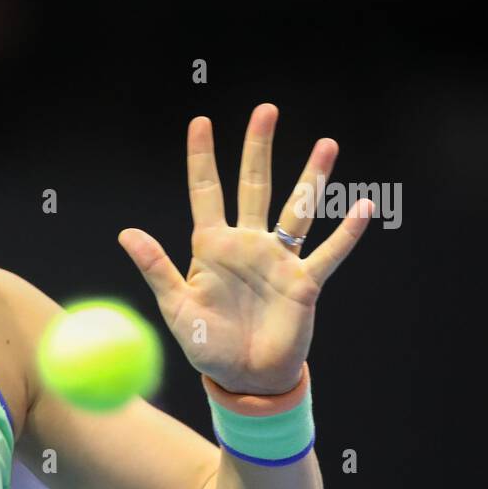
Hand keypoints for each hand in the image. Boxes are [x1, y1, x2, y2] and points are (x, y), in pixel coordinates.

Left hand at [117, 103, 371, 394]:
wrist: (243, 378)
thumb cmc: (207, 345)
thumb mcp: (176, 308)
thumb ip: (156, 268)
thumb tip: (125, 233)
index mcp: (211, 247)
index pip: (205, 192)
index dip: (202, 158)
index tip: (200, 122)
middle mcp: (247, 245)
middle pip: (254, 186)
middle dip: (258, 149)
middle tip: (265, 110)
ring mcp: (278, 261)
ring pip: (297, 210)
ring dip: (312, 178)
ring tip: (327, 143)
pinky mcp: (304, 284)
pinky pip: (328, 254)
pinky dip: (347, 233)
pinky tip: (363, 206)